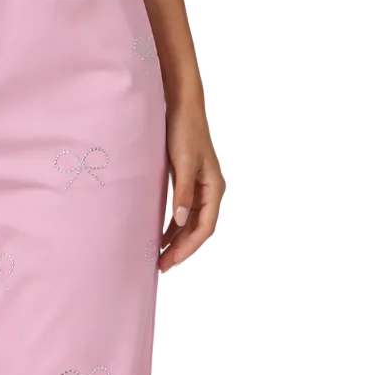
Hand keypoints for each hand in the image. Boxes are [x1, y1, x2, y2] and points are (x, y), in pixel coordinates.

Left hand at [161, 96, 224, 271]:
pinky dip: (173, 227)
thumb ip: (183, 193)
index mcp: (214, 188)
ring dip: (177, 241)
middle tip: (162, 267)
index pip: (206, 227)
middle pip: (198, 229)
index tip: (172, 261)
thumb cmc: (185, 131)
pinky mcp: (188, 183)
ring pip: (190, 223)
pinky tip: (161, 238)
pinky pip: (183, 213)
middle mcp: (210, 191)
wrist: (182, 107)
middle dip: (181, 249)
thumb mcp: (183, 163)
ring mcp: (200, 188)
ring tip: (160, 259)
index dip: (189, 247)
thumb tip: (181, 222)